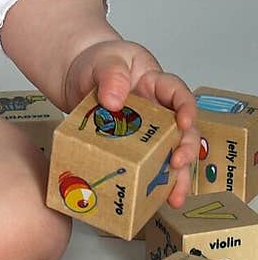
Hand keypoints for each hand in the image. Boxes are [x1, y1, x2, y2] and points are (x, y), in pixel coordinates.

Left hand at [64, 39, 199, 208]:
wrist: (73, 77)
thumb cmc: (95, 61)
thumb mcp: (104, 60)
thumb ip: (111, 74)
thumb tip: (115, 101)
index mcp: (155, 83)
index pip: (179, 93)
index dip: (186, 108)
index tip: (183, 122)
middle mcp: (158, 110)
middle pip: (183, 131)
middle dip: (186, 149)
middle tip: (177, 163)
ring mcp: (146, 131)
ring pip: (169, 154)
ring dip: (175, 176)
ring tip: (174, 197)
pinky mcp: (132, 148)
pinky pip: (145, 166)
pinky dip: (149, 183)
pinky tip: (148, 200)